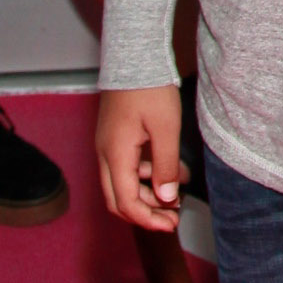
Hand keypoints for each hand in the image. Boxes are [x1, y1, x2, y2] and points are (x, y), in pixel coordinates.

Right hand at [96, 85, 184, 229]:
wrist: (135, 57)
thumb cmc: (150, 89)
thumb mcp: (166, 129)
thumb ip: (165, 165)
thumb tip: (167, 198)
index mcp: (114, 155)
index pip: (125, 203)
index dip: (148, 219)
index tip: (171, 225)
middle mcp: (105, 154)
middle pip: (118, 199)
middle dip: (146, 212)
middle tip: (172, 218)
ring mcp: (107, 146)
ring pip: (122, 184)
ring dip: (148, 194)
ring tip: (177, 193)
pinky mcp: (114, 138)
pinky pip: (126, 167)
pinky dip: (146, 175)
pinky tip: (171, 170)